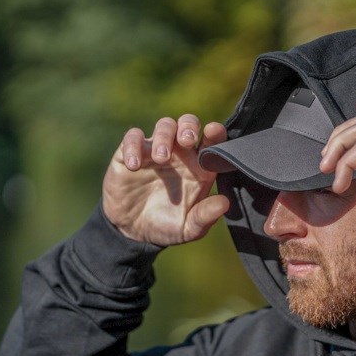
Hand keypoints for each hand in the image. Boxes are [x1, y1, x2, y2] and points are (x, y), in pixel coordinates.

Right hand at [102, 115, 229, 245]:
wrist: (133, 231)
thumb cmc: (167, 226)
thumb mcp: (188, 228)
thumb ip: (205, 217)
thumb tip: (224, 204)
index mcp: (199, 167)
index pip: (211, 142)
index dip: (215, 133)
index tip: (214, 131)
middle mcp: (180, 154)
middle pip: (188, 124)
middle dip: (189, 126)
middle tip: (187, 140)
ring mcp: (156, 150)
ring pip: (164, 126)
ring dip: (164, 137)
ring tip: (161, 158)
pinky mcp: (131, 153)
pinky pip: (133, 137)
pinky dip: (133, 146)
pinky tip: (134, 165)